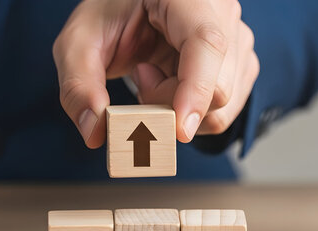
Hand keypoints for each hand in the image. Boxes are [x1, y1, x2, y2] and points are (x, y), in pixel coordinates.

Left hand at [53, 0, 258, 147]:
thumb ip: (78, 85)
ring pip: (222, 106)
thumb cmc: (111, 15)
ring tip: (154, 75)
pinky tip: (171, 82)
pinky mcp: (240, 65)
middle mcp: (223, 13)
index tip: (178, 129)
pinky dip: (192, 113)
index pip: (207, 43)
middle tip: (141, 76)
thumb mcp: (79, 42)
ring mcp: (237, 40)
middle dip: (170, 102)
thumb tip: (95, 132)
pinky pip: (223, 112)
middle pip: (216, 87)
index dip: (196, 90)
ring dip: (180, 109)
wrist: (132, 8)